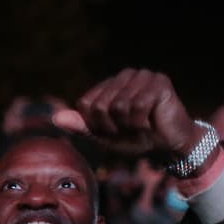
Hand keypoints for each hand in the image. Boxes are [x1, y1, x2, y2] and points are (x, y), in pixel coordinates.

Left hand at [53, 68, 200, 157]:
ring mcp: (143, 76)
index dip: (96, 125)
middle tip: (130, 130)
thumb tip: (56, 118)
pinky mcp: (159, 81)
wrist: (168, 147)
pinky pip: (137, 106)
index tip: (114, 130)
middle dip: (112, 126)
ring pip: (118, 106)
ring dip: (128, 125)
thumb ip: (81, 126)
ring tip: (141, 125)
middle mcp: (125, 76)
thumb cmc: (136, 140)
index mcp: (110, 85)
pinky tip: (152, 121)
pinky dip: (142, 121)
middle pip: (100, 106)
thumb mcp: (103, 136)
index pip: (86, 104)